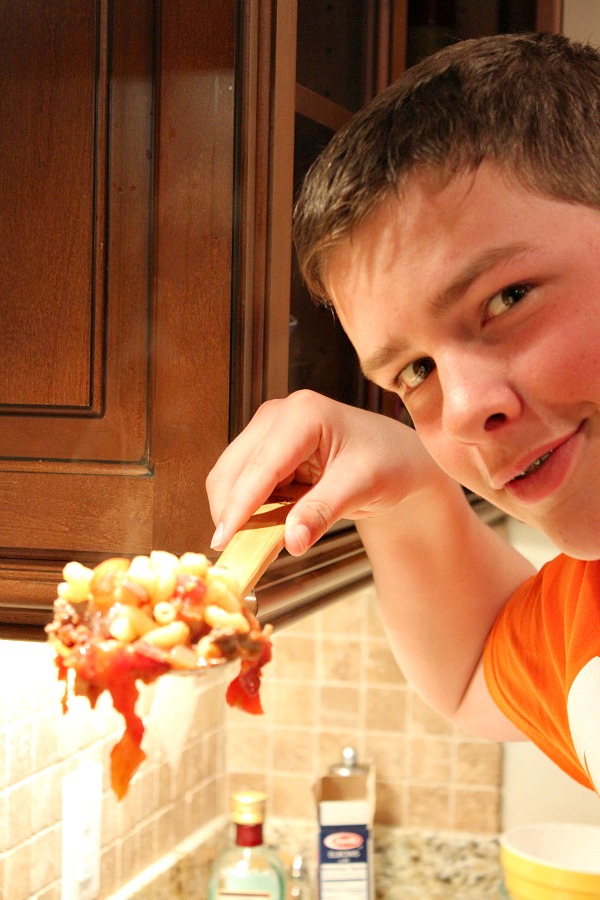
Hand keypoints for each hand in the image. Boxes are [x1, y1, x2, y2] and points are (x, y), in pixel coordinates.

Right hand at [206, 390, 431, 554]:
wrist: (398, 457)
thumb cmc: (387, 462)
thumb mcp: (362, 488)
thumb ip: (323, 512)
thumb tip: (292, 541)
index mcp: (303, 415)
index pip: (260, 467)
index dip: (239, 506)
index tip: (223, 541)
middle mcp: (277, 415)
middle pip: (232, 470)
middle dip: (231, 511)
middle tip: (239, 551)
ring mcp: (267, 429)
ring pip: (229, 477)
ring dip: (237, 510)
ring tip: (258, 538)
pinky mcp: (264, 447)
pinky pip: (241, 482)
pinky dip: (247, 507)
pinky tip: (267, 522)